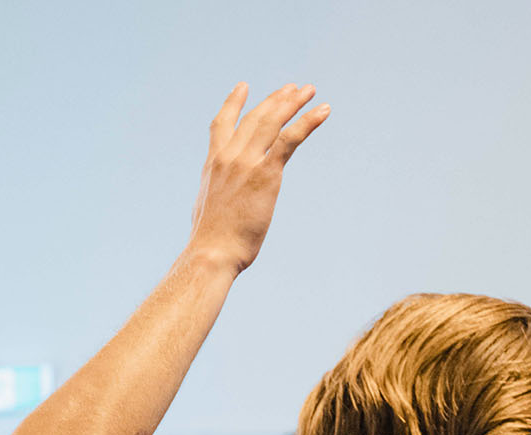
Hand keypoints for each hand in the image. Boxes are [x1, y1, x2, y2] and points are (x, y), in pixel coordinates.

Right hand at [187, 82, 329, 274]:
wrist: (212, 251)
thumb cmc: (210, 241)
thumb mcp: (207, 207)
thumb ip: (216, 193)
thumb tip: (220, 199)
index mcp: (212, 164)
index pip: (222, 124)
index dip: (233, 103)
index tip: (243, 86)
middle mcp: (228, 156)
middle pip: (254, 117)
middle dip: (275, 100)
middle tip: (292, 89)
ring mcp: (246, 162)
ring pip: (273, 122)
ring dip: (293, 103)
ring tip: (309, 91)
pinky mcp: (266, 173)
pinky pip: (290, 139)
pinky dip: (308, 122)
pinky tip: (323, 111)